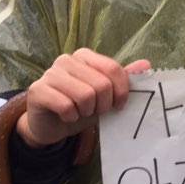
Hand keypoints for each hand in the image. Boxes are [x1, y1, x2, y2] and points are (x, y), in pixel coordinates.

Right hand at [17, 48, 150, 147]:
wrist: (51, 126)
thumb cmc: (81, 107)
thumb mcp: (106, 95)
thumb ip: (124, 79)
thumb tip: (146, 65)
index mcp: (85, 56)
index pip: (113, 69)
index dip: (121, 91)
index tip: (119, 106)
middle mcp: (66, 60)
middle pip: (101, 84)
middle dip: (103, 105)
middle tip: (94, 111)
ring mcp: (50, 73)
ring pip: (85, 95)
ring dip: (87, 112)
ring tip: (80, 112)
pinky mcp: (38, 90)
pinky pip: (66, 106)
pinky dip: (71, 117)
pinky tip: (66, 116)